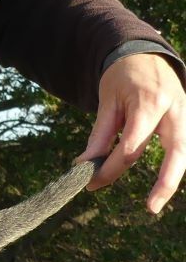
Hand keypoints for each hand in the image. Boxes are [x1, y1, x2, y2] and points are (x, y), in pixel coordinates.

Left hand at [78, 53, 185, 213]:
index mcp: (149, 103)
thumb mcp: (106, 101)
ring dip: (172, 179)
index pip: (131, 147)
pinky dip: (174, 166)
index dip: (109, 168)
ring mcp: (185, 113)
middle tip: (150, 208)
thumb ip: (100, 135)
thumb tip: (86, 166)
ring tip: (155, 203)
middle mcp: (174, 109)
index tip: (89, 180)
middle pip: (176, 152)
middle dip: (164, 182)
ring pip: (184, 152)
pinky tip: (163, 185)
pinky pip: (182, 147)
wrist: (144, 53)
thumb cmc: (122, 77)